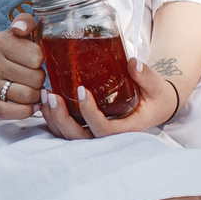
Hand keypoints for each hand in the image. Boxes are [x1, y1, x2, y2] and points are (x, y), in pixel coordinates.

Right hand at [0, 16, 47, 118]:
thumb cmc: (2, 52)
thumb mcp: (13, 32)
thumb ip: (25, 21)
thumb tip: (21, 29)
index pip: (36, 56)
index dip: (40, 61)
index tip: (33, 62)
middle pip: (35, 78)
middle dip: (39, 80)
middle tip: (32, 77)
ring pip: (27, 96)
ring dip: (35, 96)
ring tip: (31, 90)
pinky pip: (12, 112)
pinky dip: (26, 111)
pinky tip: (28, 105)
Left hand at [42, 57, 180, 139]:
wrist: (155, 104)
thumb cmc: (155, 96)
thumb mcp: (156, 86)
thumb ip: (146, 75)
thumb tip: (133, 62)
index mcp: (128, 128)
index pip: (104, 129)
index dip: (89, 114)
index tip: (82, 90)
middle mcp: (109, 135)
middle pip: (80, 137)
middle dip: (62, 119)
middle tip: (52, 95)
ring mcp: (96, 132)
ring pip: (69, 135)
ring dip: (53, 118)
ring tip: (45, 94)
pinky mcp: (87, 127)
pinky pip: (66, 129)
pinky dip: (52, 118)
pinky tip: (45, 100)